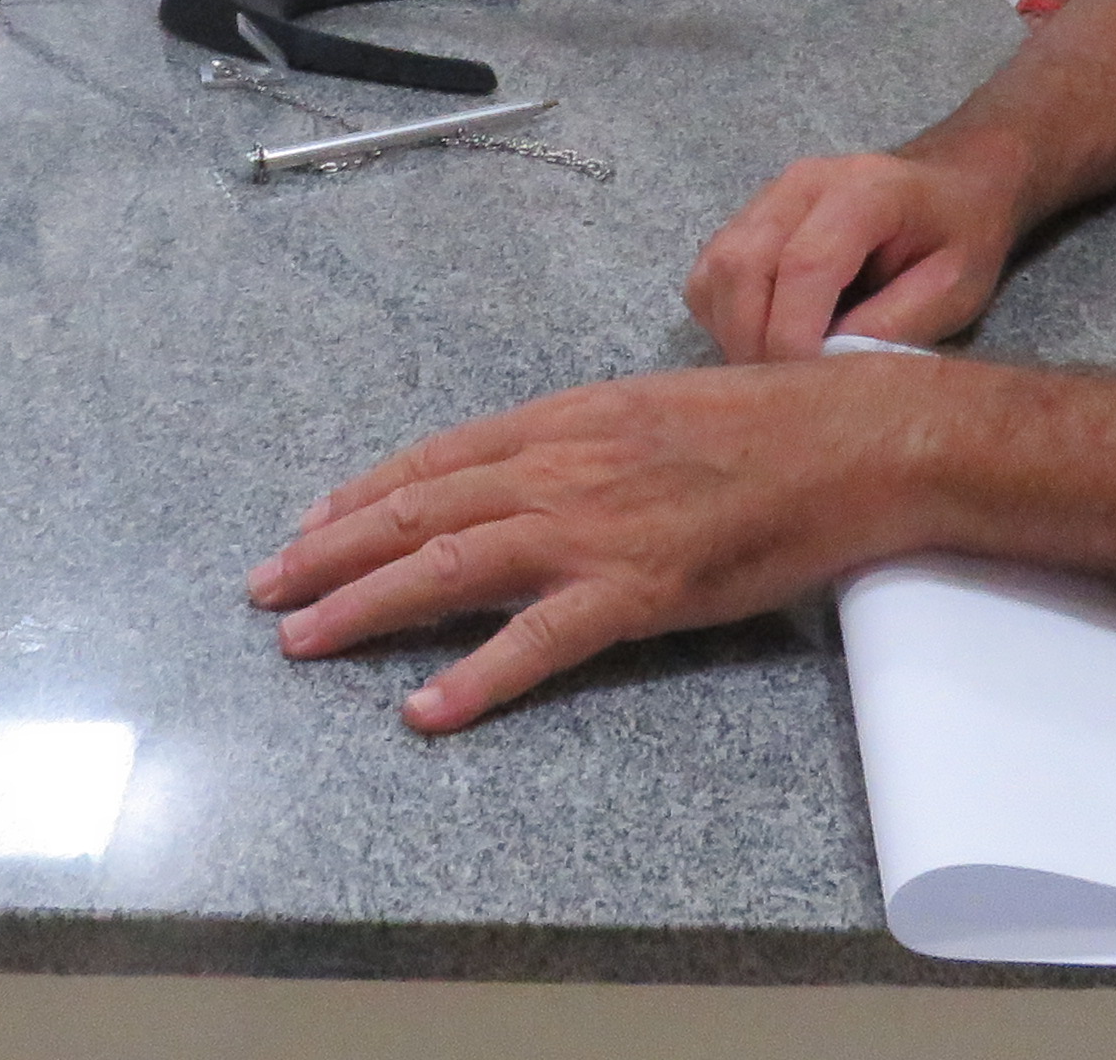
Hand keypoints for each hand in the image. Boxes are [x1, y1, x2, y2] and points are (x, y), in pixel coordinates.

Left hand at [249, 356, 966, 730]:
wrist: (850, 437)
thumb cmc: (768, 420)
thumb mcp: (652, 406)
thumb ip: (584, 439)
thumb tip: (533, 468)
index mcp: (564, 420)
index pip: (434, 460)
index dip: (360, 496)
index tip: (306, 526)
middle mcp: (559, 468)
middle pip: (417, 511)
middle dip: (328, 554)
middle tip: (265, 589)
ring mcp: (593, 529)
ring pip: (448, 568)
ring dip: (365, 607)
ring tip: (301, 641)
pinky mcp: (636, 590)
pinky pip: (538, 643)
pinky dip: (475, 678)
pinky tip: (424, 710)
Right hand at [687, 147, 1025, 362]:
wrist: (951, 184)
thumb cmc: (961, 237)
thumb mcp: (954, 289)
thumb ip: (892, 327)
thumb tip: (822, 369)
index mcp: (864, 191)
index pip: (805, 266)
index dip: (794, 337)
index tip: (806, 390)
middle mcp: (802, 184)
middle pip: (742, 266)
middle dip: (754, 344)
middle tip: (786, 395)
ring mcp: (768, 196)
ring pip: (716, 271)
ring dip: (733, 334)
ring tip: (776, 370)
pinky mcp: (747, 216)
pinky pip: (710, 274)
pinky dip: (724, 318)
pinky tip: (764, 339)